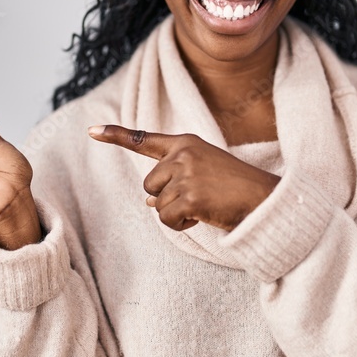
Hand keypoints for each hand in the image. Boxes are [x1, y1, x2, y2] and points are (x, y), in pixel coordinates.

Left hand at [87, 125, 279, 231]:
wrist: (265, 200)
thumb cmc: (236, 189)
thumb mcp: (204, 174)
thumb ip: (174, 180)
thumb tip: (147, 203)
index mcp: (186, 143)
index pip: (144, 139)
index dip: (115, 136)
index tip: (91, 131)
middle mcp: (182, 154)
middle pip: (149, 186)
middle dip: (168, 199)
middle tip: (200, 198)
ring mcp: (186, 174)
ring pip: (157, 205)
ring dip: (177, 214)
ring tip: (206, 206)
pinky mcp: (189, 196)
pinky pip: (168, 220)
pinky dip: (182, 225)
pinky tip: (204, 216)